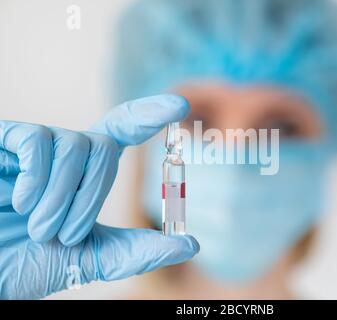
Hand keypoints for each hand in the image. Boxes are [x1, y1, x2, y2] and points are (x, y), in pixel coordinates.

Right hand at [0, 95, 198, 298]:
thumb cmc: (26, 261)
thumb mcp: (89, 258)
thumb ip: (136, 251)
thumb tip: (191, 244)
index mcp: (85, 173)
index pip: (122, 129)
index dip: (150, 114)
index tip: (180, 105)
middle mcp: (63, 153)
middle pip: (104, 145)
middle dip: (92, 195)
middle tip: (66, 235)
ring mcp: (33, 146)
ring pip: (75, 144)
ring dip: (63, 195)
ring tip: (40, 228)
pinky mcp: (3, 142)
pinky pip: (36, 139)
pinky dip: (38, 176)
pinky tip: (20, 201)